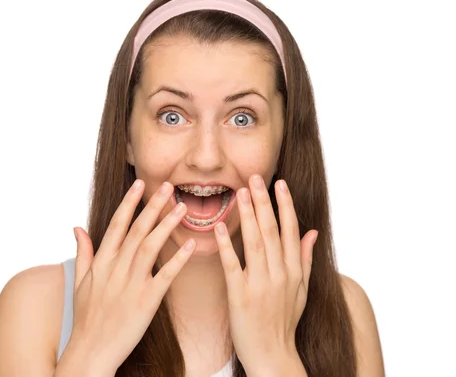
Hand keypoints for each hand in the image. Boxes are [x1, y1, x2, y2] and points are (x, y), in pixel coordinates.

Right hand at [66, 180, 194, 374]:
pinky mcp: (147, 301)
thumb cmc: (86, 317)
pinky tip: (191, 244)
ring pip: (151, 247)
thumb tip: (77, 228)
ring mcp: (131, 284)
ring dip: (167, 225)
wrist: (91, 350)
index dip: (129, 203)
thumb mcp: (79, 282)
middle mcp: (116, 268)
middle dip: (153, 205)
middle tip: (169, 186)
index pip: (117, 225)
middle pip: (137, 230)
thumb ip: (83, 253)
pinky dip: (178, 259)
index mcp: (101, 262)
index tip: (140, 184)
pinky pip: (165, 276)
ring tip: (182, 208)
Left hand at [214, 174, 316, 374]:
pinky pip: (233, 265)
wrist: (273, 355)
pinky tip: (219, 227)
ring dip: (248, 216)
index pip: (291, 230)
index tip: (279, 183)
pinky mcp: (240, 295)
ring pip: (255, 243)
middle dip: (263, 202)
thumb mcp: (302, 290)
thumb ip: (305, 259)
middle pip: (272, 231)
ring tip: (239, 192)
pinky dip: (226, 245)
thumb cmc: (285, 321)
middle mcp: (280, 274)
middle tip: (254, 177)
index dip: (285, 205)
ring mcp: (260, 284)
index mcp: (294, 270)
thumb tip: (312, 231)